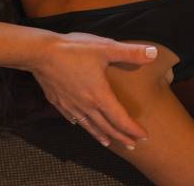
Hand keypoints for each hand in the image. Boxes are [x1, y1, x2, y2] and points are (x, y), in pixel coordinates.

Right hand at [30, 32, 156, 148]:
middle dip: (121, 137)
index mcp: (100, 95)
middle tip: (132, 145)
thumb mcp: (104, 48)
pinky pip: (71, 117)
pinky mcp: (57, 100)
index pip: (120, 119)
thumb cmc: (72, 50)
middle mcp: (86, 105)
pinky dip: (79, 123)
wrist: (39, 52)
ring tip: (108, 143)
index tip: (144, 136)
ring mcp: (70, 104)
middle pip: (106, 127)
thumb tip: (154, 53)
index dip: (133, 129)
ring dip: (101, 135)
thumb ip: (130, 52)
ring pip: (89, 125)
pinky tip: (79, 123)